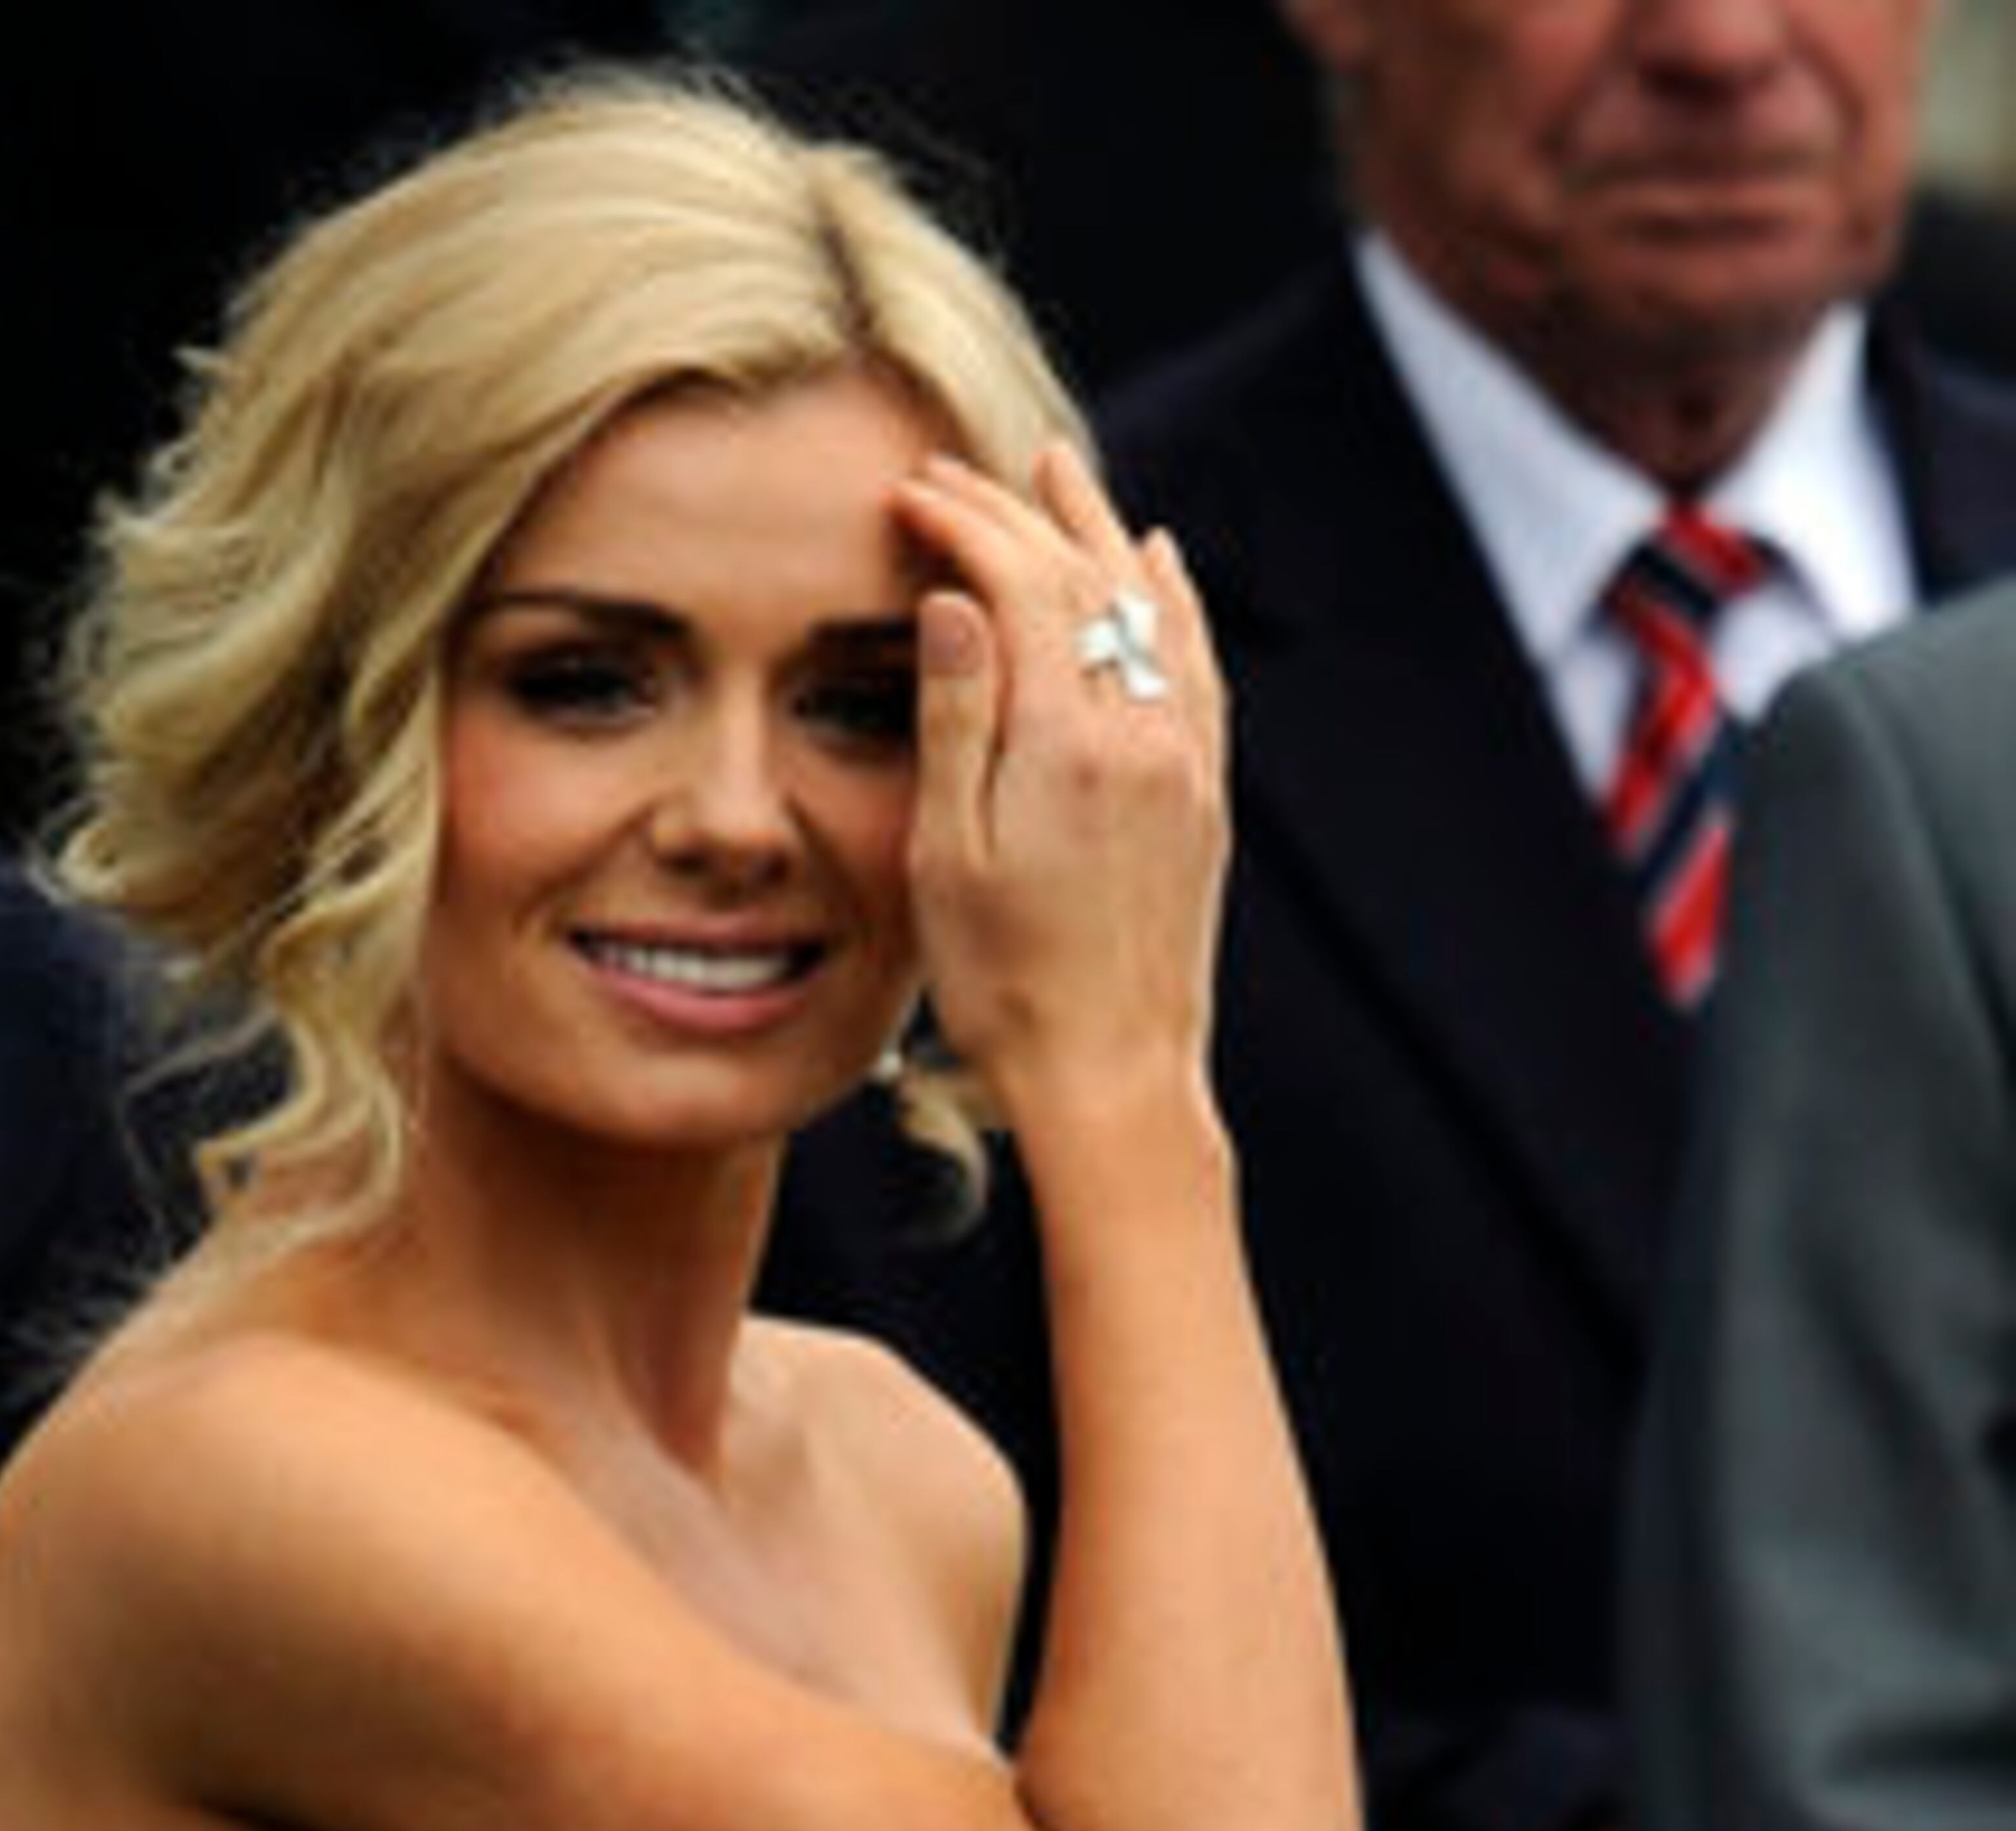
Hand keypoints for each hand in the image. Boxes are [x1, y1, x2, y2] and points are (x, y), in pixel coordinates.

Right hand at [890, 436, 1226, 1122]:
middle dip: (1015, 511)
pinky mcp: (1204, 794)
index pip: (1018, 582)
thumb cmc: (1006, 985)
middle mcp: (1139, 733)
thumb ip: (956, 717)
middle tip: (957, 471)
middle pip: (1082, 578)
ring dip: (1097, 528)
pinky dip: (1172, 598)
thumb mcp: (946, 857)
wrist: (1111, 1075)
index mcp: (1064, 742)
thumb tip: (955, 599)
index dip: (963, 523)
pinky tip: (1156, 563)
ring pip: (1146, 605)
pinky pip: (1195, 663)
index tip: (911, 491)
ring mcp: (1182, 760)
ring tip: (1057, 471)